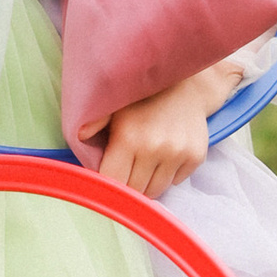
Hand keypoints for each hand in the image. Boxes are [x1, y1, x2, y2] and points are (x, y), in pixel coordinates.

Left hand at [95, 69, 224, 198]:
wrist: (185, 85)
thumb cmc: (141, 99)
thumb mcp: (113, 106)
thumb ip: (93, 122)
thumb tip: (80, 135)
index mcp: (128, 137)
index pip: (113, 182)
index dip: (108, 184)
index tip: (107, 180)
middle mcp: (154, 147)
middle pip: (135, 191)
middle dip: (128, 186)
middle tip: (125, 170)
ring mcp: (178, 153)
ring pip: (156, 190)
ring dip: (147, 183)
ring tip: (143, 164)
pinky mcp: (196, 156)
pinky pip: (176, 182)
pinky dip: (168, 175)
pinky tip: (164, 156)